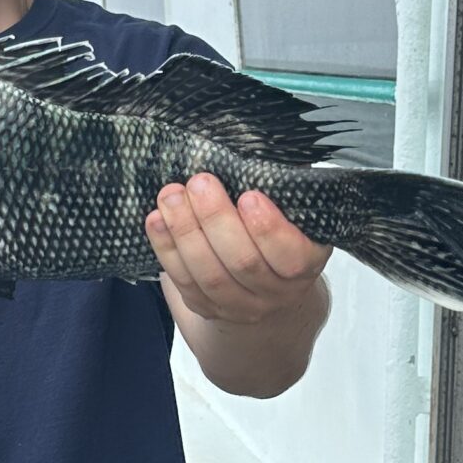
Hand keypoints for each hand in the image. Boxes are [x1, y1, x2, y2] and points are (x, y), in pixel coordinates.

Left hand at [145, 174, 329, 325]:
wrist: (265, 287)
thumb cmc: (276, 234)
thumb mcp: (292, 213)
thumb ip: (280, 192)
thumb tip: (255, 154)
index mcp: (306, 264)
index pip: (291, 255)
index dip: (269, 228)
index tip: (249, 196)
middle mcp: (277, 292)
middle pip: (244, 262)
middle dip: (216, 219)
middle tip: (200, 182)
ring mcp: (241, 306)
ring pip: (210, 276)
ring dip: (185, 232)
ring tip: (171, 195)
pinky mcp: (208, 308)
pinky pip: (184, 282)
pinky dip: (166, 249)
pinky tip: (156, 220)